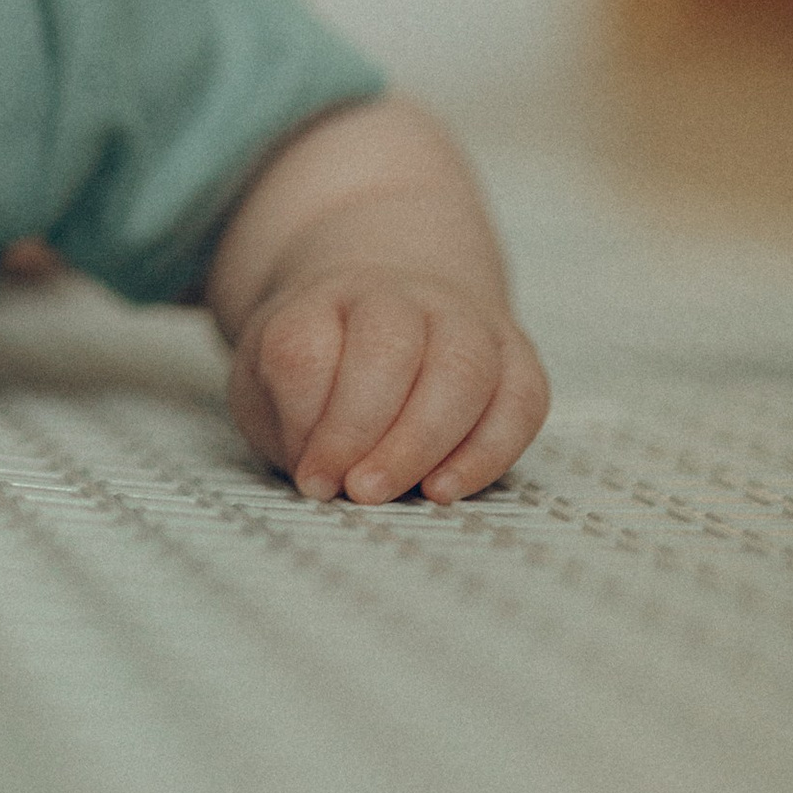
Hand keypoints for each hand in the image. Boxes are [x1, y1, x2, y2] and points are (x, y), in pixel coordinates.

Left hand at [225, 271, 548, 505]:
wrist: (386, 314)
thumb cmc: (323, 369)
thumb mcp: (273, 389)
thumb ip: (288, 425)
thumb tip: (323, 475)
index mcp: (319, 302)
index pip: (306, 349)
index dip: (304, 420)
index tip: (311, 475)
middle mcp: (394, 296)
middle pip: (387, 349)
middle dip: (369, 430)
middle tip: (357, 490)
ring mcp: (461, 318)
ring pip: (461, 368)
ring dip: (428, 441)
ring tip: (406, 495)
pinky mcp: (514, 354)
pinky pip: (519, 397)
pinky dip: (488, 450)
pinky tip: (448, 488)